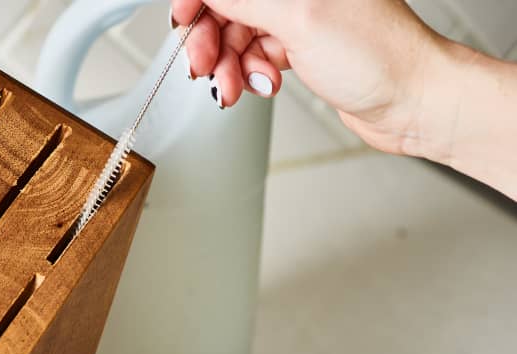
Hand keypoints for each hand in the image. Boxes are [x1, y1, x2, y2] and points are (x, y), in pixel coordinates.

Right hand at [171, 0, 446, 155]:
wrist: (412, 102)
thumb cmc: (379, 56)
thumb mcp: (298, 18)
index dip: (198, 0)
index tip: (182, 20)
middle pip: (228, 6)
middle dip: (211, 40)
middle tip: (205, 67)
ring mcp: (299, 15)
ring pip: (237, 34)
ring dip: (229, 65)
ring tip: (234, 86)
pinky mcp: (299, 44)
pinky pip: (254, 55)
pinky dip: (249, 73)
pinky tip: (262, 84)